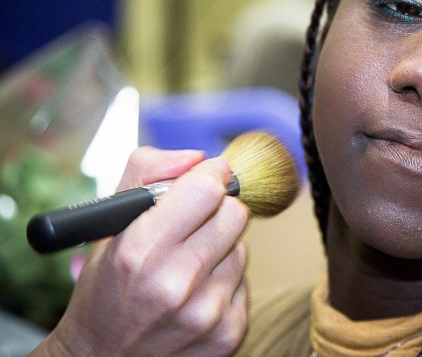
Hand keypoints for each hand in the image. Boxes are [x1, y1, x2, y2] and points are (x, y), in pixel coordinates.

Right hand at [33, 148, 249, 355]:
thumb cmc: (105, 290)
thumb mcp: (107, 226)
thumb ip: (147, 174)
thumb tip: (197, 158)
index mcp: (141, 250)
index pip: (208, 188)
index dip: (210, 176)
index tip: (207, 177)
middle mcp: (176, 282)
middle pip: (236, 213)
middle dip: (217, 210)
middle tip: (196, 223)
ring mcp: (206, 312)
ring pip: (243, 247)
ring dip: (220, 249)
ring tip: (187, 268)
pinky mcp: (229, 333)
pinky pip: (245, 282)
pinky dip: (225, 282)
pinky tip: (196, 295)